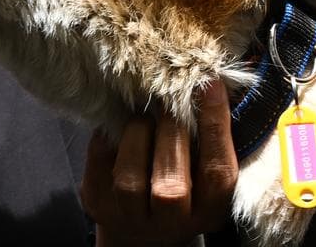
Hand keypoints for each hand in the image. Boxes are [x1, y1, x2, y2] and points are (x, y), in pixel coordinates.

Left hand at [81, 81, 236, 245]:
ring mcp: (130, 217)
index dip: (214, 126)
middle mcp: (171, 223)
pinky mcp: (98, 203)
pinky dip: (108, 134)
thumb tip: (207, 84)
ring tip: (144, 113)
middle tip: (170, 95)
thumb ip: (206, 142)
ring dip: (138, 133)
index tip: (210, 85)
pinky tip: (118, 120)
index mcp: (209, 213)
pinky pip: (100, 161)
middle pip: (171, 183)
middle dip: (171, 129)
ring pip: (130, 178)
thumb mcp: (203, 177)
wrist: (140, 230)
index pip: (217, 172)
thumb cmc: (181, 187)